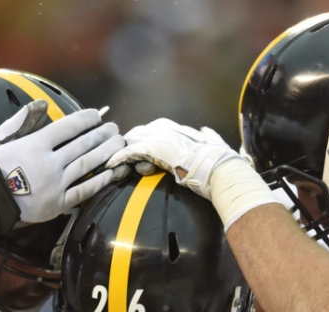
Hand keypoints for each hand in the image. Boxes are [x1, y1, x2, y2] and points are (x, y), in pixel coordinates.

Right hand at [0, 102, 124, 224]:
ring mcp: (56, 184)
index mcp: (35, 144)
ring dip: (106, 152)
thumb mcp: (2, 139)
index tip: (96, 115)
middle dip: (101, 134)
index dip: (85, 119)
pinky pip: (83, 190)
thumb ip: (22, 120)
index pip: (68, 127)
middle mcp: (49, 163)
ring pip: (87, 165)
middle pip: (82, 144)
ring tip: (118, 144)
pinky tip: (111, 172)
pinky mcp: (59, 203)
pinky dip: (99, 181)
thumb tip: (42, 104)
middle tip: (114, 128)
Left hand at [105, 119, 244, 200]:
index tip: (137, 157)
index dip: (140, 145)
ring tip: (113, 167)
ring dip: (122, 156)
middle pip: (136, 136)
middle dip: (128, 150)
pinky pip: (129, 152)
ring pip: (130, 143)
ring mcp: (157, 136)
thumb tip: (207, 132)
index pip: (149, 131)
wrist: (218, 167)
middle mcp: (163, 127)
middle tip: (120, 164)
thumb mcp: (213, 142)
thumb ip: (207, 136)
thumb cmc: (218, 159)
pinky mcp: (152, 147)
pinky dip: (119, 159)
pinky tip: (111, 165)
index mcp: (175, 126)